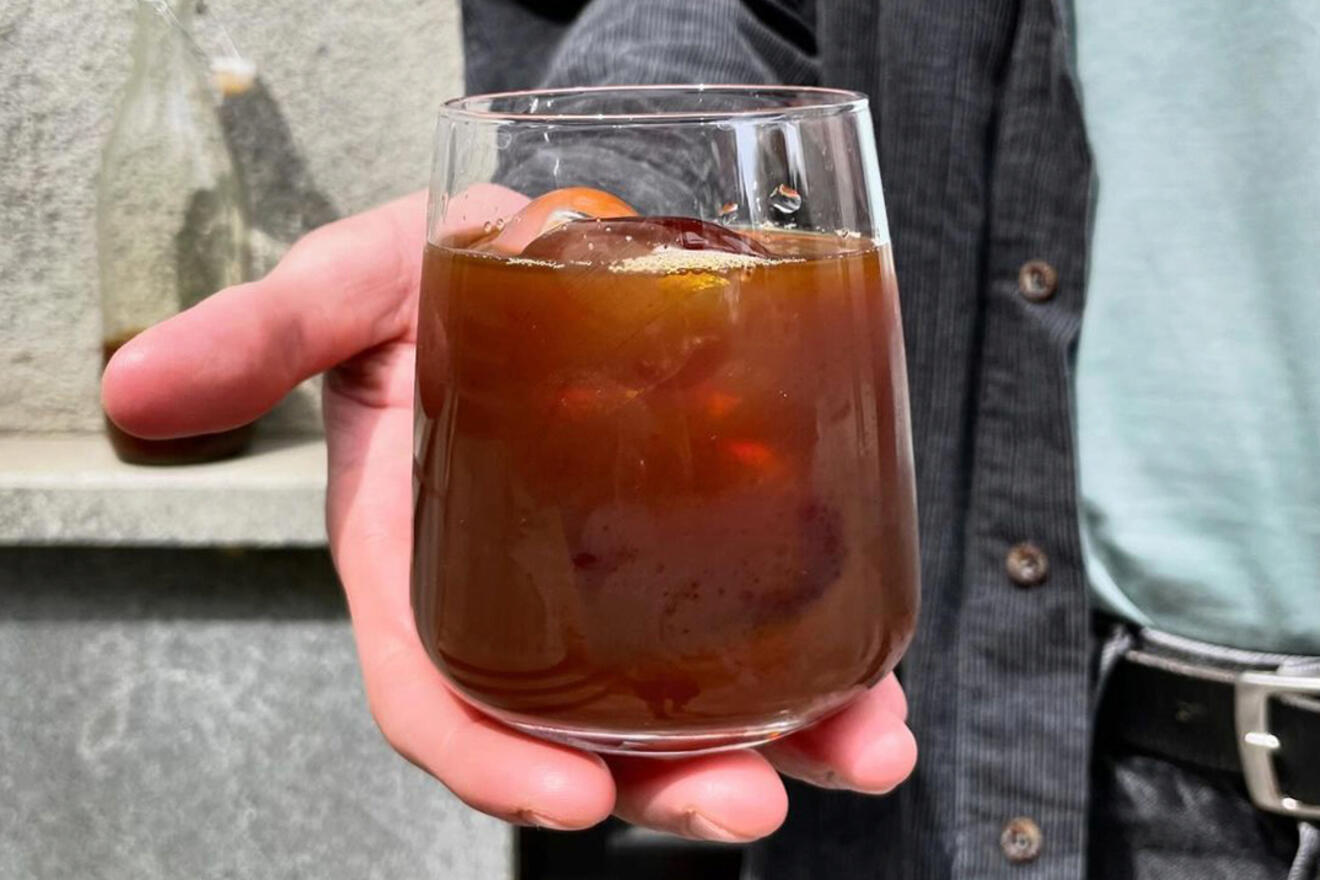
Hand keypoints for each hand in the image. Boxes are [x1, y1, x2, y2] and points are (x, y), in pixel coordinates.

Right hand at [101, 188, 916, 840]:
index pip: (442, 699)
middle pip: (587, 733)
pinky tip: (873, 680)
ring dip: (778, 744)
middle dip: (664, 787)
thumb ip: (263, 335)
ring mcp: (629, 585)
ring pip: (695, 704)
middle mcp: (533, 600)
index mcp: (428, 568)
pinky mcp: (709, 548)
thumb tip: (136, 387)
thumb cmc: (443, 278)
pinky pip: (765, 633)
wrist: (552, 242)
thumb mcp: (350, 290)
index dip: (490, 763)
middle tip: (744, 801)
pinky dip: (825, 668)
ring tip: (857, 754)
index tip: (563, 795)